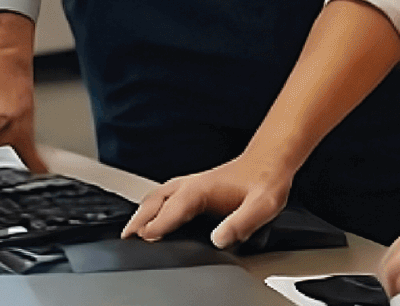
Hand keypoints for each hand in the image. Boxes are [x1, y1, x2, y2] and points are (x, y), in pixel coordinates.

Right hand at [123, 150, 295, 249]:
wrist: (273, 158)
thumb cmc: (267, 179)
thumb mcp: (261, 206)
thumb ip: (240, 223)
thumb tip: (218, 239)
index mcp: (203, 189)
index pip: (171, 209)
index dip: (156, 226)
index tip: (142, 239)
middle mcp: (194, 184)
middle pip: (157, 199)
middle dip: (140, 218)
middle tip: (126, 237)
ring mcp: (196, 182)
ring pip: (160, 194)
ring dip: (144, 209)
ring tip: (133, 227)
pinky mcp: (200, 185)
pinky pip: (169, 193)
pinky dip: (156, 204)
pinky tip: (158, 212)